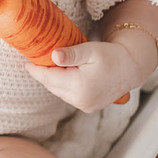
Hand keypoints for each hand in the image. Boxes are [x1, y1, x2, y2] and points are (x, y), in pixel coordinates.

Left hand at [23, 41, 143, 112]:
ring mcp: (85, 106)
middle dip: (43, 74)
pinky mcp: (88, 108)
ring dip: (53, 81)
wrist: (131, 68)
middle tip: (35, 61)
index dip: (36, 70)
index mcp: (79, 86)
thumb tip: (53, 55)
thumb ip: (72, 53)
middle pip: (52, 86)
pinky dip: (63, 87)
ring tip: (48, 67)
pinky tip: (62, 76)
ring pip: (59, 92)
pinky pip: (68, 96)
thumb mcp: (91, 50)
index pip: (49, 78)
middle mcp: (81, 100)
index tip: (26, 62)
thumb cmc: (112, 55)